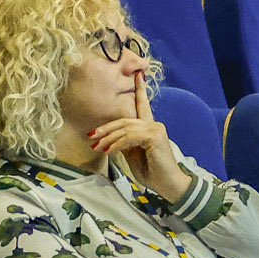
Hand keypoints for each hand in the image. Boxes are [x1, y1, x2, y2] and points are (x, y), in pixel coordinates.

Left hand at [89, 80, 191, 202]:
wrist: (167, 184)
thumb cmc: (152, 172)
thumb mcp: (133, 155)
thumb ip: (126, 142)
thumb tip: (112, 138)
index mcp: (149, 127)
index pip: (142, 105)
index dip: (140, 89)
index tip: (137, 73)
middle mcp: (154, 124)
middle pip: (125, 120)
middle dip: (106, 127)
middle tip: (91, 135)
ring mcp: (155, 129)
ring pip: (125, 128)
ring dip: (108, 139)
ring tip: (97, 148)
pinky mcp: (154, 135)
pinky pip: (130, 136)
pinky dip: (117, 144)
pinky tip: (109, 151)